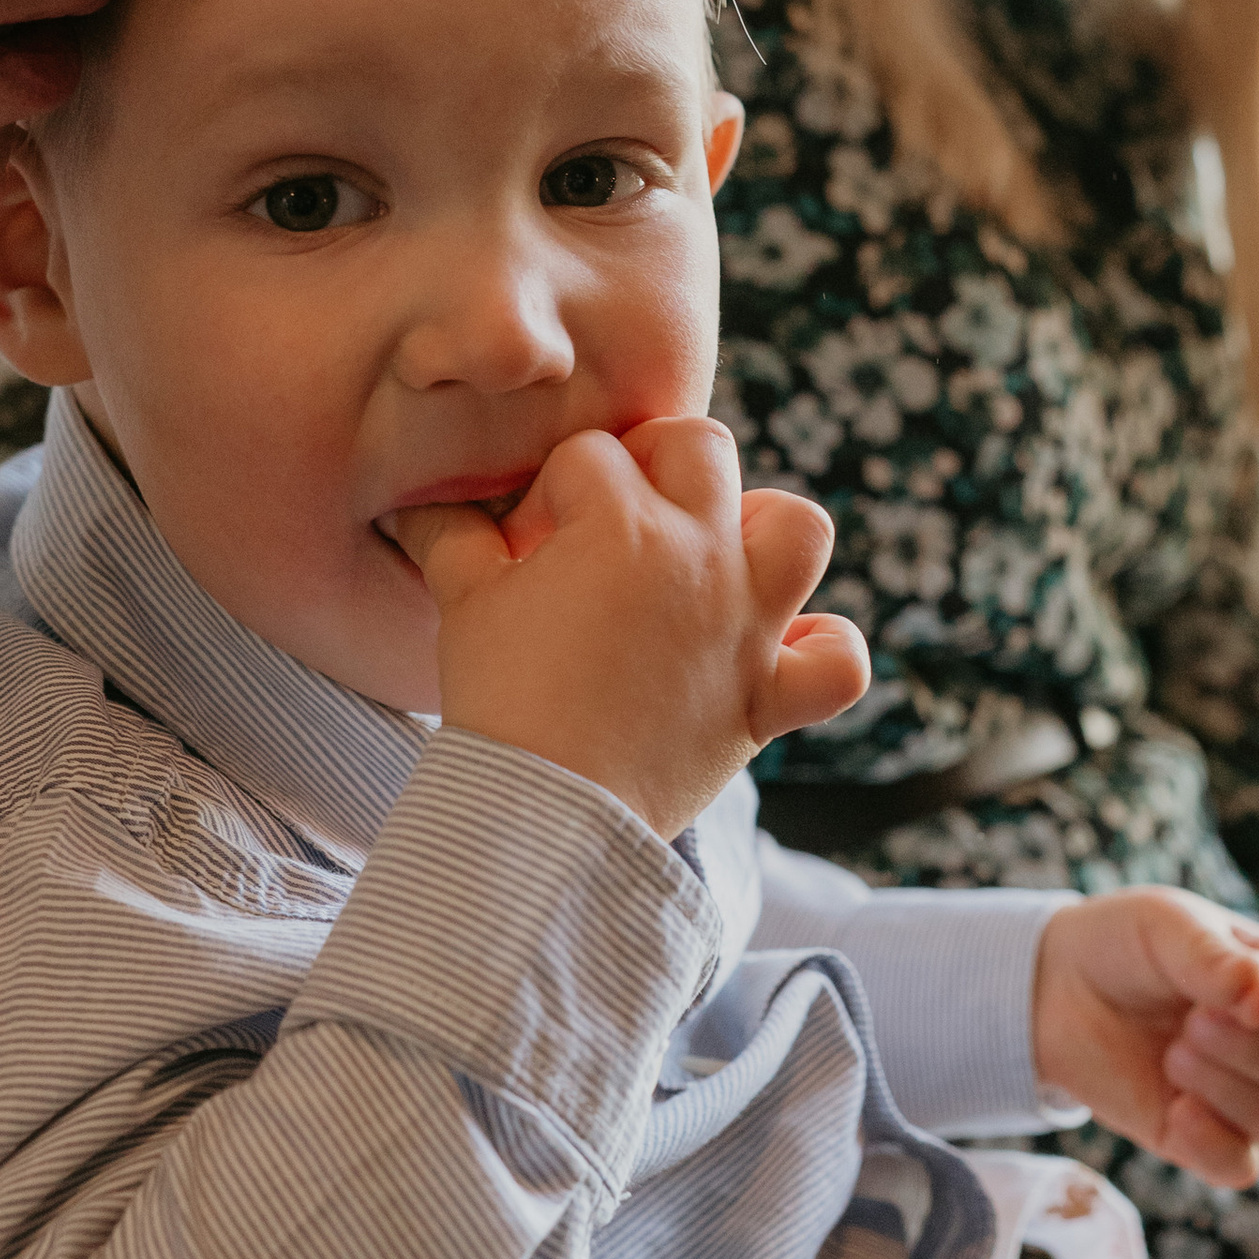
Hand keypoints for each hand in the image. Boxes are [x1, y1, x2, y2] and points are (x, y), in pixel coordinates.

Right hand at [391, 417, 869, 837]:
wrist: (542, 810)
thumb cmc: (498, 698)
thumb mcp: (465, 604)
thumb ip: (450, 538)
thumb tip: (418, 508)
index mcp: (621, 523)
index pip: (590, 456)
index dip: (551, 492)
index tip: (525, 546)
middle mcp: (699, 557)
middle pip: (702, 447)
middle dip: (656, 466)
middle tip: (614, 525)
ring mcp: (746, 625)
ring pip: (800, 527)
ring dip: (763, 529)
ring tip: (715, 557)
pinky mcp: (769, 697)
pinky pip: (840, 663)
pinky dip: (822, 651)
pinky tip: (783, 650)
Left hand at [1033, 890, 1258, 1188]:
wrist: (1056, 991)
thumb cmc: (1123, 945)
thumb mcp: (1164, 927)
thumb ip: (1212, 956)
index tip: (1227, 999)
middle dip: (1253, 1050)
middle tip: (1188, 1027)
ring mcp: (1240, 1092)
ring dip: (1228, 1090)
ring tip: (1171, 1057)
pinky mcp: (1202, 1137)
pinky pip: (1241, 1166)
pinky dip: (1214, 1145)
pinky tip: (1175, 1113)